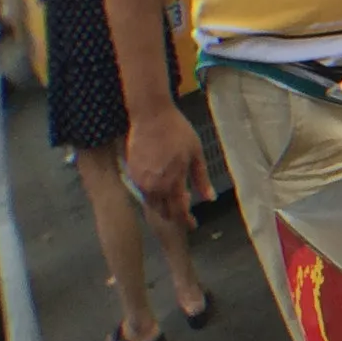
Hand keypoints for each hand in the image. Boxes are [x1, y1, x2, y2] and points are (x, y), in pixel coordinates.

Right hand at [125, 102, 213, 229]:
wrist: (151, 115)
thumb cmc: (177, 131)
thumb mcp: (196, 154)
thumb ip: (201, 178)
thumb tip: (209, 198)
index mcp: (173, 181)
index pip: (179, 210)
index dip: (186, 220)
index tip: (193, 225)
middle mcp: (154, 185)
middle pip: (163, 211)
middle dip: (174, 215)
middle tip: (185, 211)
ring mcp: (140, 180)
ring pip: (151, 203)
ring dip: (163, 206)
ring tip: (174, 198)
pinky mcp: (131, 172)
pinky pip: (142, 192)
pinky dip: (153, 195)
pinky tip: (161, 188)